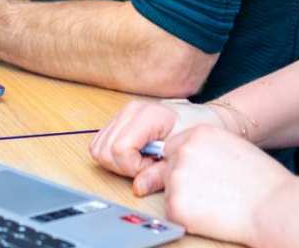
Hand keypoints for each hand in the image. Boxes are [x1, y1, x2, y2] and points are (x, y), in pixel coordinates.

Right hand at [90, 99, 222, 194]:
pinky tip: (136, 154)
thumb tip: (138, 188)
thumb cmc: (194, 131)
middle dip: (124, 167)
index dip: (133, 167)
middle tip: (148, 164)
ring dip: (117, 162)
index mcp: (148, 114)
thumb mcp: (181, 154)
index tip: (152, 165)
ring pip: (98, 148)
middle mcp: (130, 110)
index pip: (120, 149)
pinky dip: (114, 155)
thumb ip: (159, 174)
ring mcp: (122, 113)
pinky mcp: (118, 120)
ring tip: (143, 159)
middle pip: (104, 150)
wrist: (200, 118)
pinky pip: (100, 143)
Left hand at [161, 124, 290, 245]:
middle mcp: (183, 150)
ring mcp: (177, 176)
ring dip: (184, 198)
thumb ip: (208, 147)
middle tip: (208, 193)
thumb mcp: (233, 145)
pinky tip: (209, 215)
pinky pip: (172, 211)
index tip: (197, 175)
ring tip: (213, 203)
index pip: (174, 146)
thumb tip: (195, 157)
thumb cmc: (260, 179)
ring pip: (170, 190)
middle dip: (182, 180)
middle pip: (169, 167)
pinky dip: (186, 217)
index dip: (184, 162)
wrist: (271, 206)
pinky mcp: (175, 205)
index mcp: (198, 132)